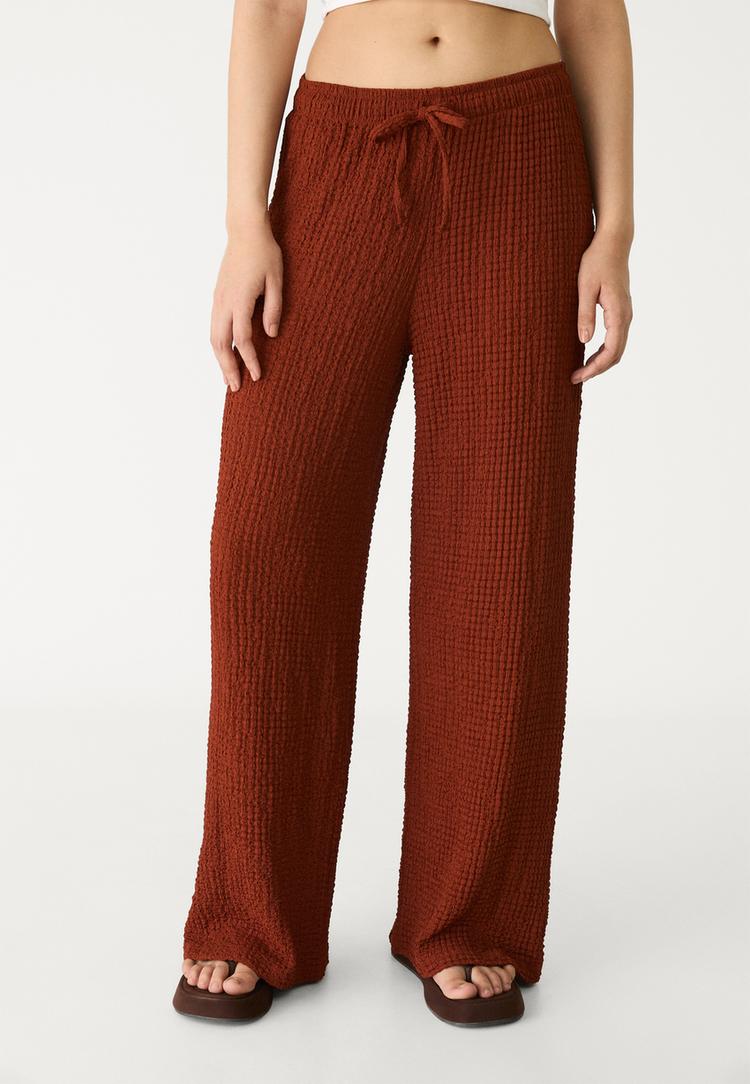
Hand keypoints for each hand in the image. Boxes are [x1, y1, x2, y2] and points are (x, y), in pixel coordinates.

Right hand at [210, 217, 282, 389]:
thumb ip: (274, 308)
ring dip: (220, 359)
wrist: (245, 231)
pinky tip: (225, 354)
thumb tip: (271, 334)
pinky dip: (218, 345)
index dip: (250, 359)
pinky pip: (214, 327)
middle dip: (228, 367)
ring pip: (213, 337)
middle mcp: (224, 302)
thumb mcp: (277, 280)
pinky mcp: (217, 296)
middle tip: (236, 388)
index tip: (257, 376)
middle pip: (221, 343)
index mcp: (240, 300)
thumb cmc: (265, 253)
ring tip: (228, 377)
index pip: (243, 338)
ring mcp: (218, 299)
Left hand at [573, 230, 632, 383]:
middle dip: (596, 369)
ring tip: (580, 370)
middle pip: (616, 354)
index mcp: (618, 312)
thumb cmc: (596, 260)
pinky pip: (616, 338)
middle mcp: (626, 316)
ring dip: (600, 362)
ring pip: (617, 348)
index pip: (610, 351)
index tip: (577, 376)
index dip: (594, 368)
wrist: (613, 242)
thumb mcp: (585, 286)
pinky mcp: (621, 311)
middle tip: (574, 378)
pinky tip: (589, 354)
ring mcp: (625, 314)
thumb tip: (584, 340)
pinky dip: (604, 351)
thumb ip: (585, 314)